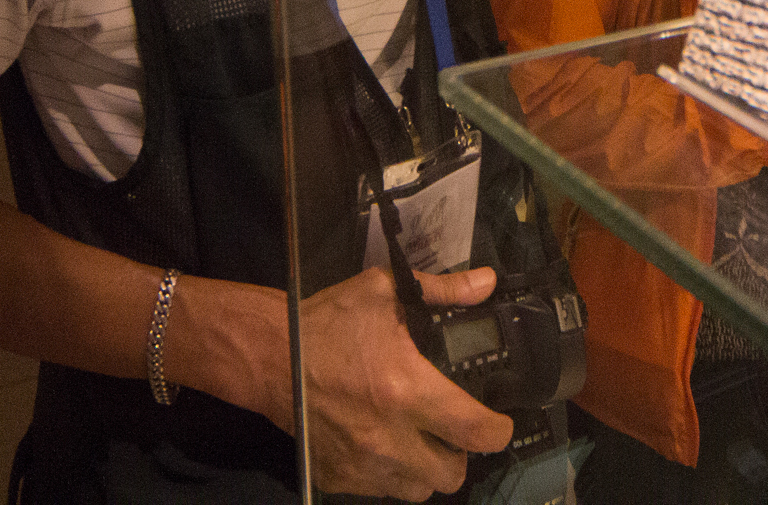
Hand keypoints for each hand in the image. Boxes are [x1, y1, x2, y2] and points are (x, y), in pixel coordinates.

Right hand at [284, 267, 514, 498]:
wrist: (267, 357)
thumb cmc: (326, 323)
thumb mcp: (384, 292)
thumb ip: (441, 290)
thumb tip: (486, 283)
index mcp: (406, 390)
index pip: (474, 431)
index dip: (498, 431)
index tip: (499, 422)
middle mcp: (389, 437)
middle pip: (452, 474)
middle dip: (460, 454)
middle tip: (452, 429)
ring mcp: (362, 464)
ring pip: (419, 489)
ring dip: (426, 468)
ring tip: (418, 439)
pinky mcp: (338, 477)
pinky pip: (380, 490)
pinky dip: (389, 474)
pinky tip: (381, 444)